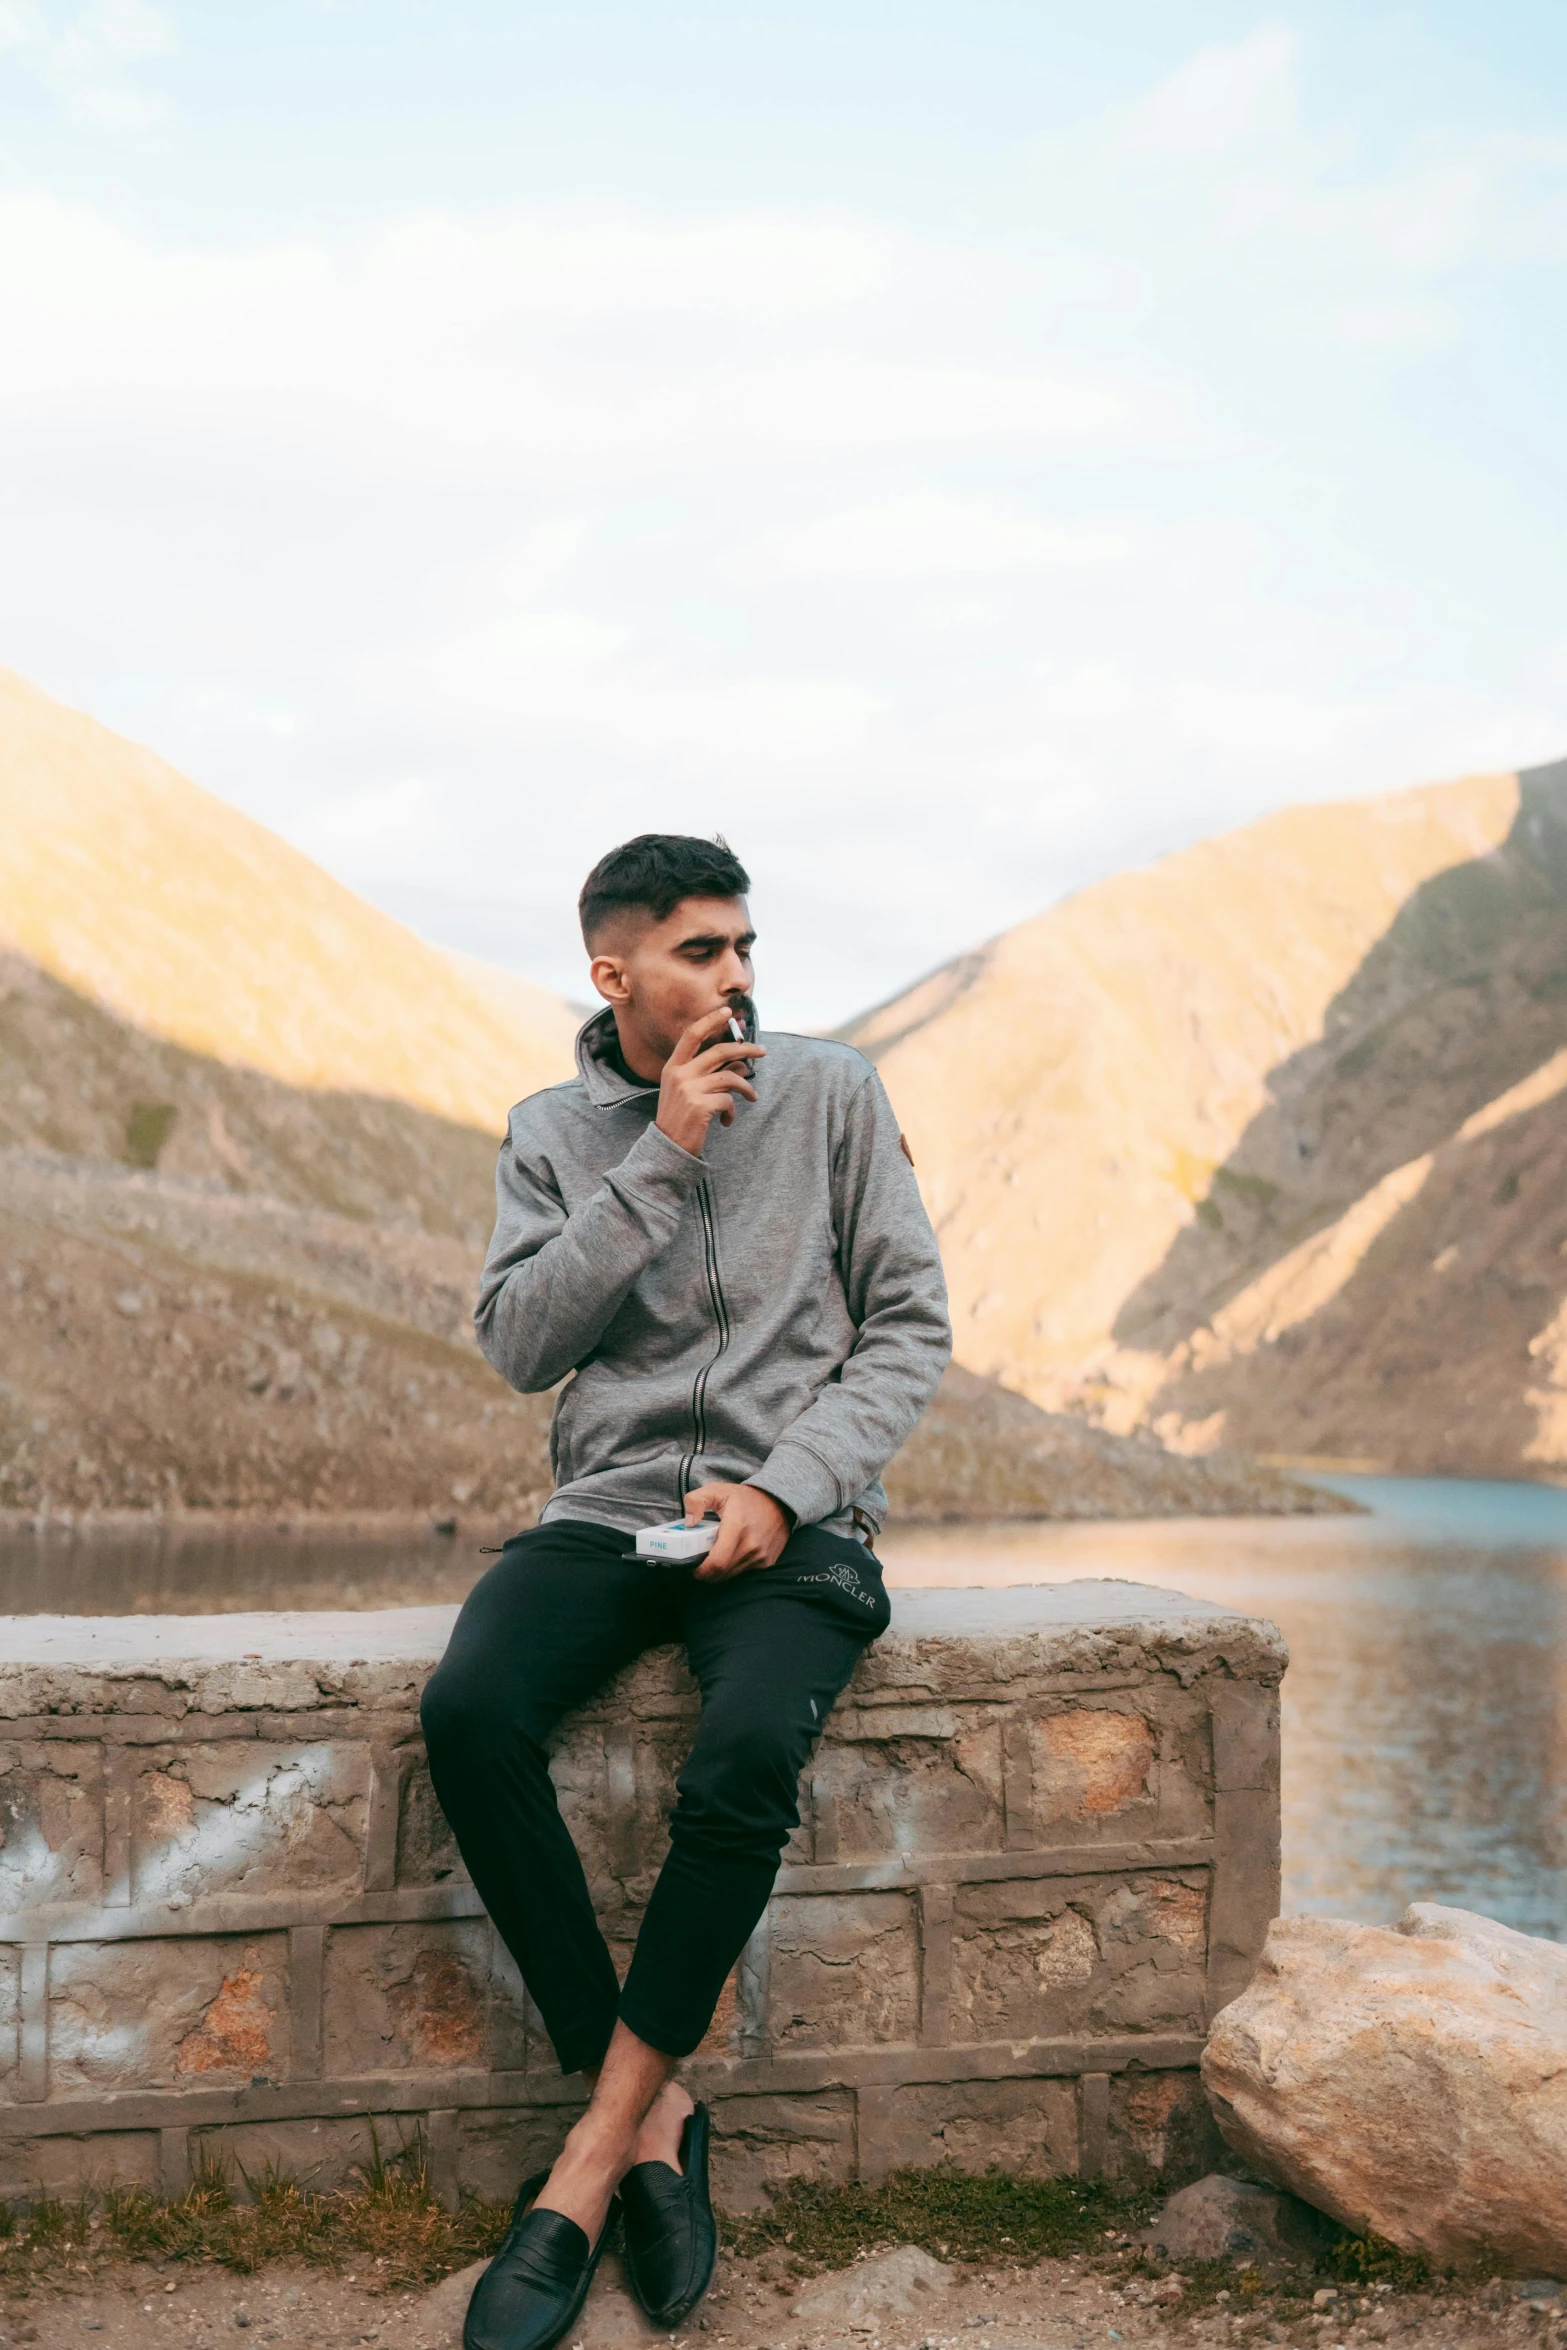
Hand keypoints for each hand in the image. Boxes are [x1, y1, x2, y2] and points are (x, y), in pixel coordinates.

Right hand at [655, 1007, 765, 1156]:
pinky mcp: (700, 1106)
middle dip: (745, 1049)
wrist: (667, 1148)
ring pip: (731, 1077)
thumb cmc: (680, 1118)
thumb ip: (711, 1075)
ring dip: (746, 1087)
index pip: (692, 1035)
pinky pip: (729, 1100)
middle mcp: (680, 1074)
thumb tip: (741, 1064)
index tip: (727, 1011)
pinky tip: (726, 1120)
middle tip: (763, 1051)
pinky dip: (732, 1111)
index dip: (710, 1021)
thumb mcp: (690, 1092)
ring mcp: (689, 1089)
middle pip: (719, 1051)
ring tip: (752, 1097)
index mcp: (673, 1067)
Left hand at [685, 1481, 791, 1579]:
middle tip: (699, 1564)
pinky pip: (744, 1572)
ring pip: (732, 1574)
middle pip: (722, 1573)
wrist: (779, 1502)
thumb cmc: (745, 1498)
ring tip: (713, 1558)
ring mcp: (761, 1556)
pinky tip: (730, 1555)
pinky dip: (733, 1568)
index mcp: (737, 1527)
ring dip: (720, 1572)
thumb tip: (689, 1523)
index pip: (717, 1562)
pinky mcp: (767, 1561)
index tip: (692, 1567)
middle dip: (707, 1573)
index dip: (701, 1570)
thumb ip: (696, 1501)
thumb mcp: (717, 1490)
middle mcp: (751, 1545)